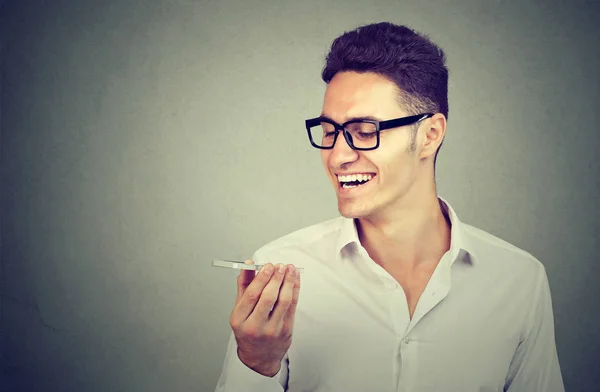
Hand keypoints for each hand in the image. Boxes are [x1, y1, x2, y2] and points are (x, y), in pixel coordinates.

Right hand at [229, 260, 300, 376]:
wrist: (259, 357)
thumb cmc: (248, 331)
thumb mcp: (240, 310)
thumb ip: (244, 286)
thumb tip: (248, 265)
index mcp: (239, 320)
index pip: (251, 295)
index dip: (261, 278)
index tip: (267, 266)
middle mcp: (255, 326)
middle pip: (268, 297)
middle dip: (276, 278)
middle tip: (279, 266)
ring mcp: (272, 330)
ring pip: (283, 301)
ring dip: (288, 282)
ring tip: (289, 269)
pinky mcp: (286, 330)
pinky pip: (293, 306)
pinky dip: (295, 290)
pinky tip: (294, 280)